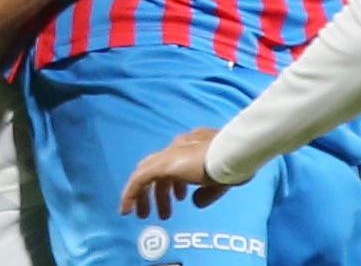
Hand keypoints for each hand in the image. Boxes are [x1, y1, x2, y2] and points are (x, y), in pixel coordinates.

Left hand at [120, 127, 235, 217]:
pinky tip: (127, 210)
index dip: (175, 183)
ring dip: (145, 196)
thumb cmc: (232, 164)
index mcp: (193, 145)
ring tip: (145, 215)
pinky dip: (130, 195)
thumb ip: (206, 192)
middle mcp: (179, 146)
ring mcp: (169, 155)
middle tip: (162, 211)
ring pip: (145, 173)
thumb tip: (195, 202)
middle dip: (159, 191)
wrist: (230, 154)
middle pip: (157, 167)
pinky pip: (138, 180)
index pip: (176, 161)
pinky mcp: (161, 165)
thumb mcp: (219, 182)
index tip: (179, 197)